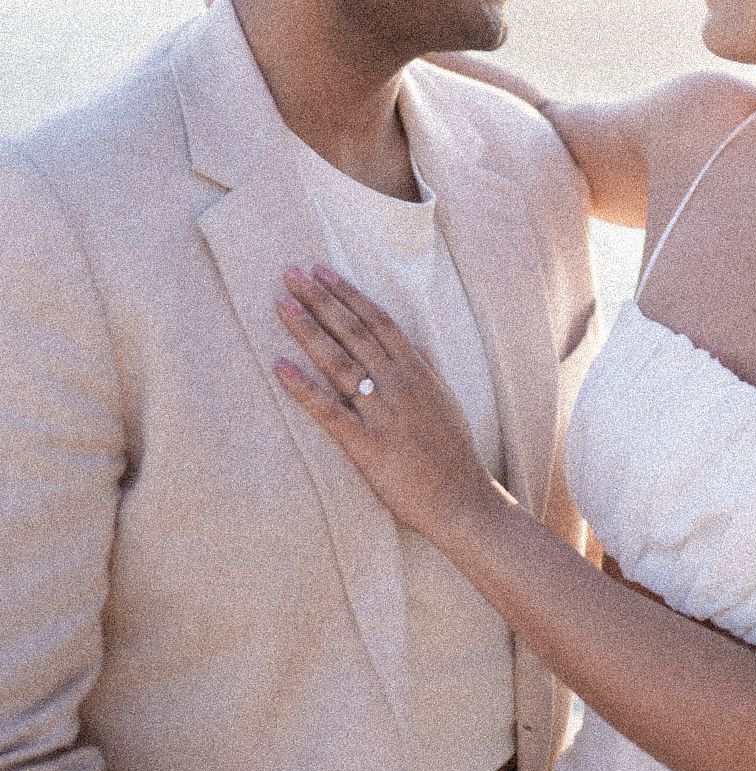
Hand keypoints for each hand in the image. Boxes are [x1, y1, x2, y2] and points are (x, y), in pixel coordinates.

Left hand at [274, 266, 493, 541]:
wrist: (462, 499)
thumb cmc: (452, 452)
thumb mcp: (444, 399)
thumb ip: (424, 371)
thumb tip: (410, 346)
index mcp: (417, 370)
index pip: (377, 320)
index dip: (348, 293)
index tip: (322, 272)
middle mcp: (398, 383)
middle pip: (353, 330)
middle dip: (320, 299)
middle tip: (291, 274)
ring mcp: (381, 412)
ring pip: (338, 361)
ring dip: (307, 330)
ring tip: (282, 304)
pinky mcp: (365, 444)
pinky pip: (328, 410)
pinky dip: (302, 386)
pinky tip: (279, 366)